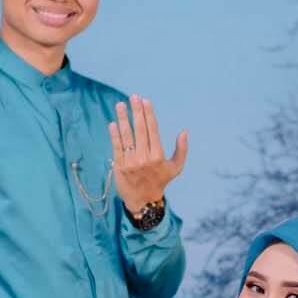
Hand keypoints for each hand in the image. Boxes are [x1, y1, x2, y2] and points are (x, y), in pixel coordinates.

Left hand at [109, 96, 188, 213]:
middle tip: (133, 96)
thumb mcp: (176, 168)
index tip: (146, 101)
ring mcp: (131, 162)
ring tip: (120, 105)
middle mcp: (144, 158)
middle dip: (137, 112)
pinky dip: (114, 135)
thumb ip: (181, 150)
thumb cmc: (160, 181)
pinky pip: (116, 147)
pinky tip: (113, 123)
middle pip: (140, 130)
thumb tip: (184, 131)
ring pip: (126, 136)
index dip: (149, 114)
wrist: (143, 201)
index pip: (153, 130)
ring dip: (123, 119)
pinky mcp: (120, 166)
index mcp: (158, 156)